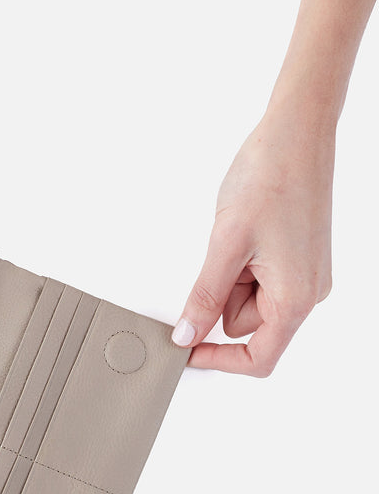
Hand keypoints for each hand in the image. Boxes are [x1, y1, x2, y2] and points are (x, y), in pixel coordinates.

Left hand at [172, 110, 334, 376]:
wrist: (296, 133)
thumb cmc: (272, 178)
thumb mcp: (226, 245)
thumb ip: (205, 297)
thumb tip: (188, 334)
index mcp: (296, 298)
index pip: (259, 358)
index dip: (219, 361)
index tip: (187, 352)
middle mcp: (306, 293)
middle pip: (244, 326)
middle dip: (222, 296)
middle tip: (224, 253)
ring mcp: (302, 276)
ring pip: (245, 301)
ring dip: (230, 277)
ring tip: (238, 236)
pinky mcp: (294, 261)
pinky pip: (255, 280)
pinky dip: (240, 265)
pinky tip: (245, 234)